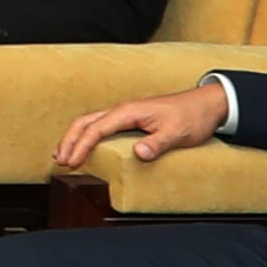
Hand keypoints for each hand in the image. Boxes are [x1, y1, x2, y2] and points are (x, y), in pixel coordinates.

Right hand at [55, 79, 230, 174]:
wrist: (207, 104)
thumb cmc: (193, 117)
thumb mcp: (178, 133)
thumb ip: (157, 143)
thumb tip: (138, 154)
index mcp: (129, 112)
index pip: (96, 129)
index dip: (81, 146)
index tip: (71, 162)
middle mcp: (124, 110)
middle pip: (85, 122)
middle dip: (69, 140)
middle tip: (59, 160)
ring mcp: (127, 113)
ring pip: (90, 122)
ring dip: (74, 137)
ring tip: (63, 154)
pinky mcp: (132, 119)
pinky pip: (101, 125)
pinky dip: (87, 135)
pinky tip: (86, 146)